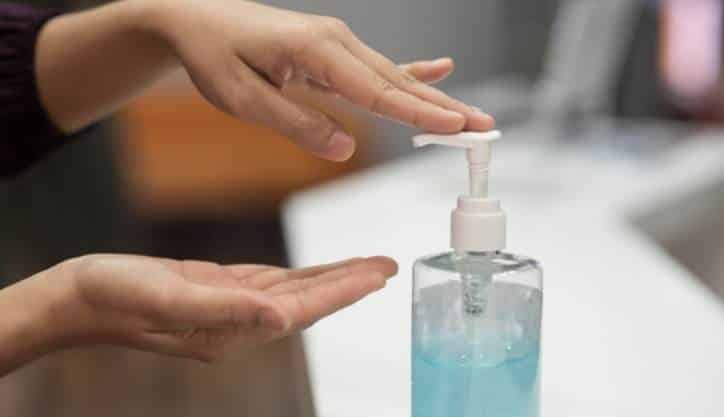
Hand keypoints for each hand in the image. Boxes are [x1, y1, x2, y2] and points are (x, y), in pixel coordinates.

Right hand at [0, 254, 395, 372]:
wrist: (82, 296)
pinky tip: (316, 271)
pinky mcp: (220, 290)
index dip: (344, 291)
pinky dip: (300, 275)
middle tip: (388, 265)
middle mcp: (240, 322)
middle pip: (309, 301)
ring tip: (366, 266)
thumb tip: (279, 317)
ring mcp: (232, 307)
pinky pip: (273, 282)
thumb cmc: (117, 296)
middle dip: (351, 283)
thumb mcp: (168, 297)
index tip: (379, 274)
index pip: (303, 309)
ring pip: (295, 291)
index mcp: (233, 329)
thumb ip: (225, 308)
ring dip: (332, 278)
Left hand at [146, 0, 494, 160]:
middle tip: (483, 127)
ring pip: (393, 77)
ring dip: (433, 99)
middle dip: (443, 107)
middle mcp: (335, 42)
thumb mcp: (244, 99)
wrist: (196, 20)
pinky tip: (439, 71)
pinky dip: (410, 74)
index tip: (457, 126)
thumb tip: (345, 148)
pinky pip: (377, 68)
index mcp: (316, 51)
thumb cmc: (214, 54)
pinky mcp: (332, 52)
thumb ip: (296, 123)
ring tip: (469, 117)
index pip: (378, 90)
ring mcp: (337, 44)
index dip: (420, 112)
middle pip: (398, 82)